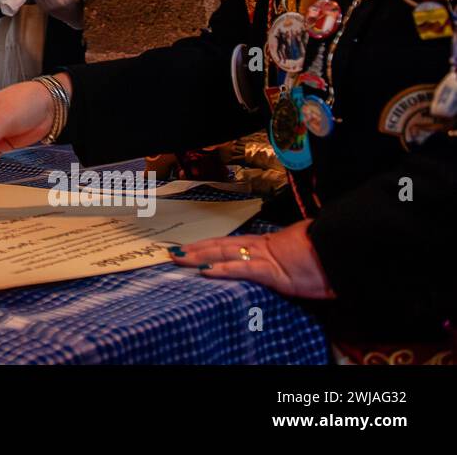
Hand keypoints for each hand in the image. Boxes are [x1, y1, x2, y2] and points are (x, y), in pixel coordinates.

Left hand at [170, 220, 334, 299]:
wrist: (343, 250)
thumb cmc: (327, 252)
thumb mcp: (302, 251)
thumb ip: (287, 253)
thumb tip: (284, 256)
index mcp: (267, 243)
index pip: (231, 243)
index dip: (209, 244)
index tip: (191, 246)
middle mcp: (260, 247)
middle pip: (221, 245)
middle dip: (196, 248)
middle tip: (173, 251)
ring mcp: (265, 258)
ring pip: (224, 253)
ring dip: (199, 255)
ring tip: (179, 258)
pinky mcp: (273, 272)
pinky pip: (242, 270)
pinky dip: (221, 269)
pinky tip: (205, 270)